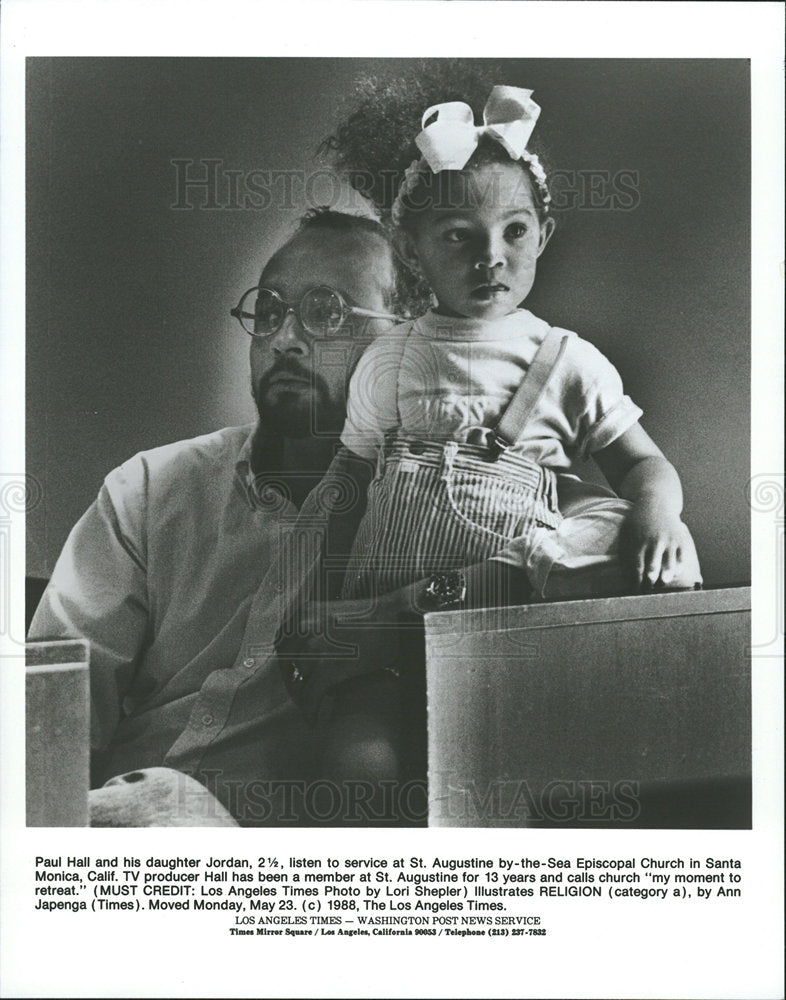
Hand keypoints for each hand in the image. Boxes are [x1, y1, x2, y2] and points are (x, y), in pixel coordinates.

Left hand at [276, 591, 419, 725]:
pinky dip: (312, 711)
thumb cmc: (376, 619)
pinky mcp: (329, 668)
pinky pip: (312, 696)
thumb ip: (316, 628)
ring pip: (299, 682)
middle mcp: (305, 628)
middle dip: (294, 682)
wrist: (397, 620)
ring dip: (304, 697)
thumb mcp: (336, 614)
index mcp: (305, 613)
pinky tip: (316, 720)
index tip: (291, 674)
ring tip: (314, 707)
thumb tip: (304, 655)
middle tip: (302, 696)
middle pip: (288, 663)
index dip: (285, 661)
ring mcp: (316, 648)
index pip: (282, 641)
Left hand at [624, 502, 695, 589]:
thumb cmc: (637, 522)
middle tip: (648, 588)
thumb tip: (625, 574)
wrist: (656, 504)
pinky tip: (673, 574)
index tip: (636, 590)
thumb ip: (625, 552)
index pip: (637, 568)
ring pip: (669, 566)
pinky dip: (678, 570)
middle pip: (652, 569)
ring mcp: (669, 540)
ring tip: (661, 583)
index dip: (637, 582)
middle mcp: (655, 542)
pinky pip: (682, 559)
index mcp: (639, 541)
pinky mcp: (680, 539)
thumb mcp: (626, 532)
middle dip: (649, 583)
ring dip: (665, 579)